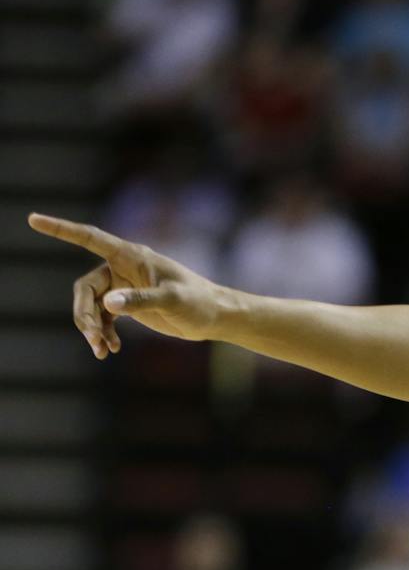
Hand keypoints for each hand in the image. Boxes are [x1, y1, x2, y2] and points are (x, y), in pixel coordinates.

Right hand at [27, 212, 229, 354]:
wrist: (214, 317)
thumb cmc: (198, 302)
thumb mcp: (173, 301)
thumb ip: (141, 301)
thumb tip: (108, 304)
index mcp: (132, 256)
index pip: (89, 238)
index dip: (60, 229)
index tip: (33, 220)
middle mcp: (123, 267)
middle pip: (85, 287)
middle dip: (83, 313)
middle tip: (93, 337)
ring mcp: (124, 286)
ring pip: (91, 305)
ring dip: (91, 327)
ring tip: (101, 350)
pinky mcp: (128, 303)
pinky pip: (102, 316)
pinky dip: (102, 332)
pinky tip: (110, 349)